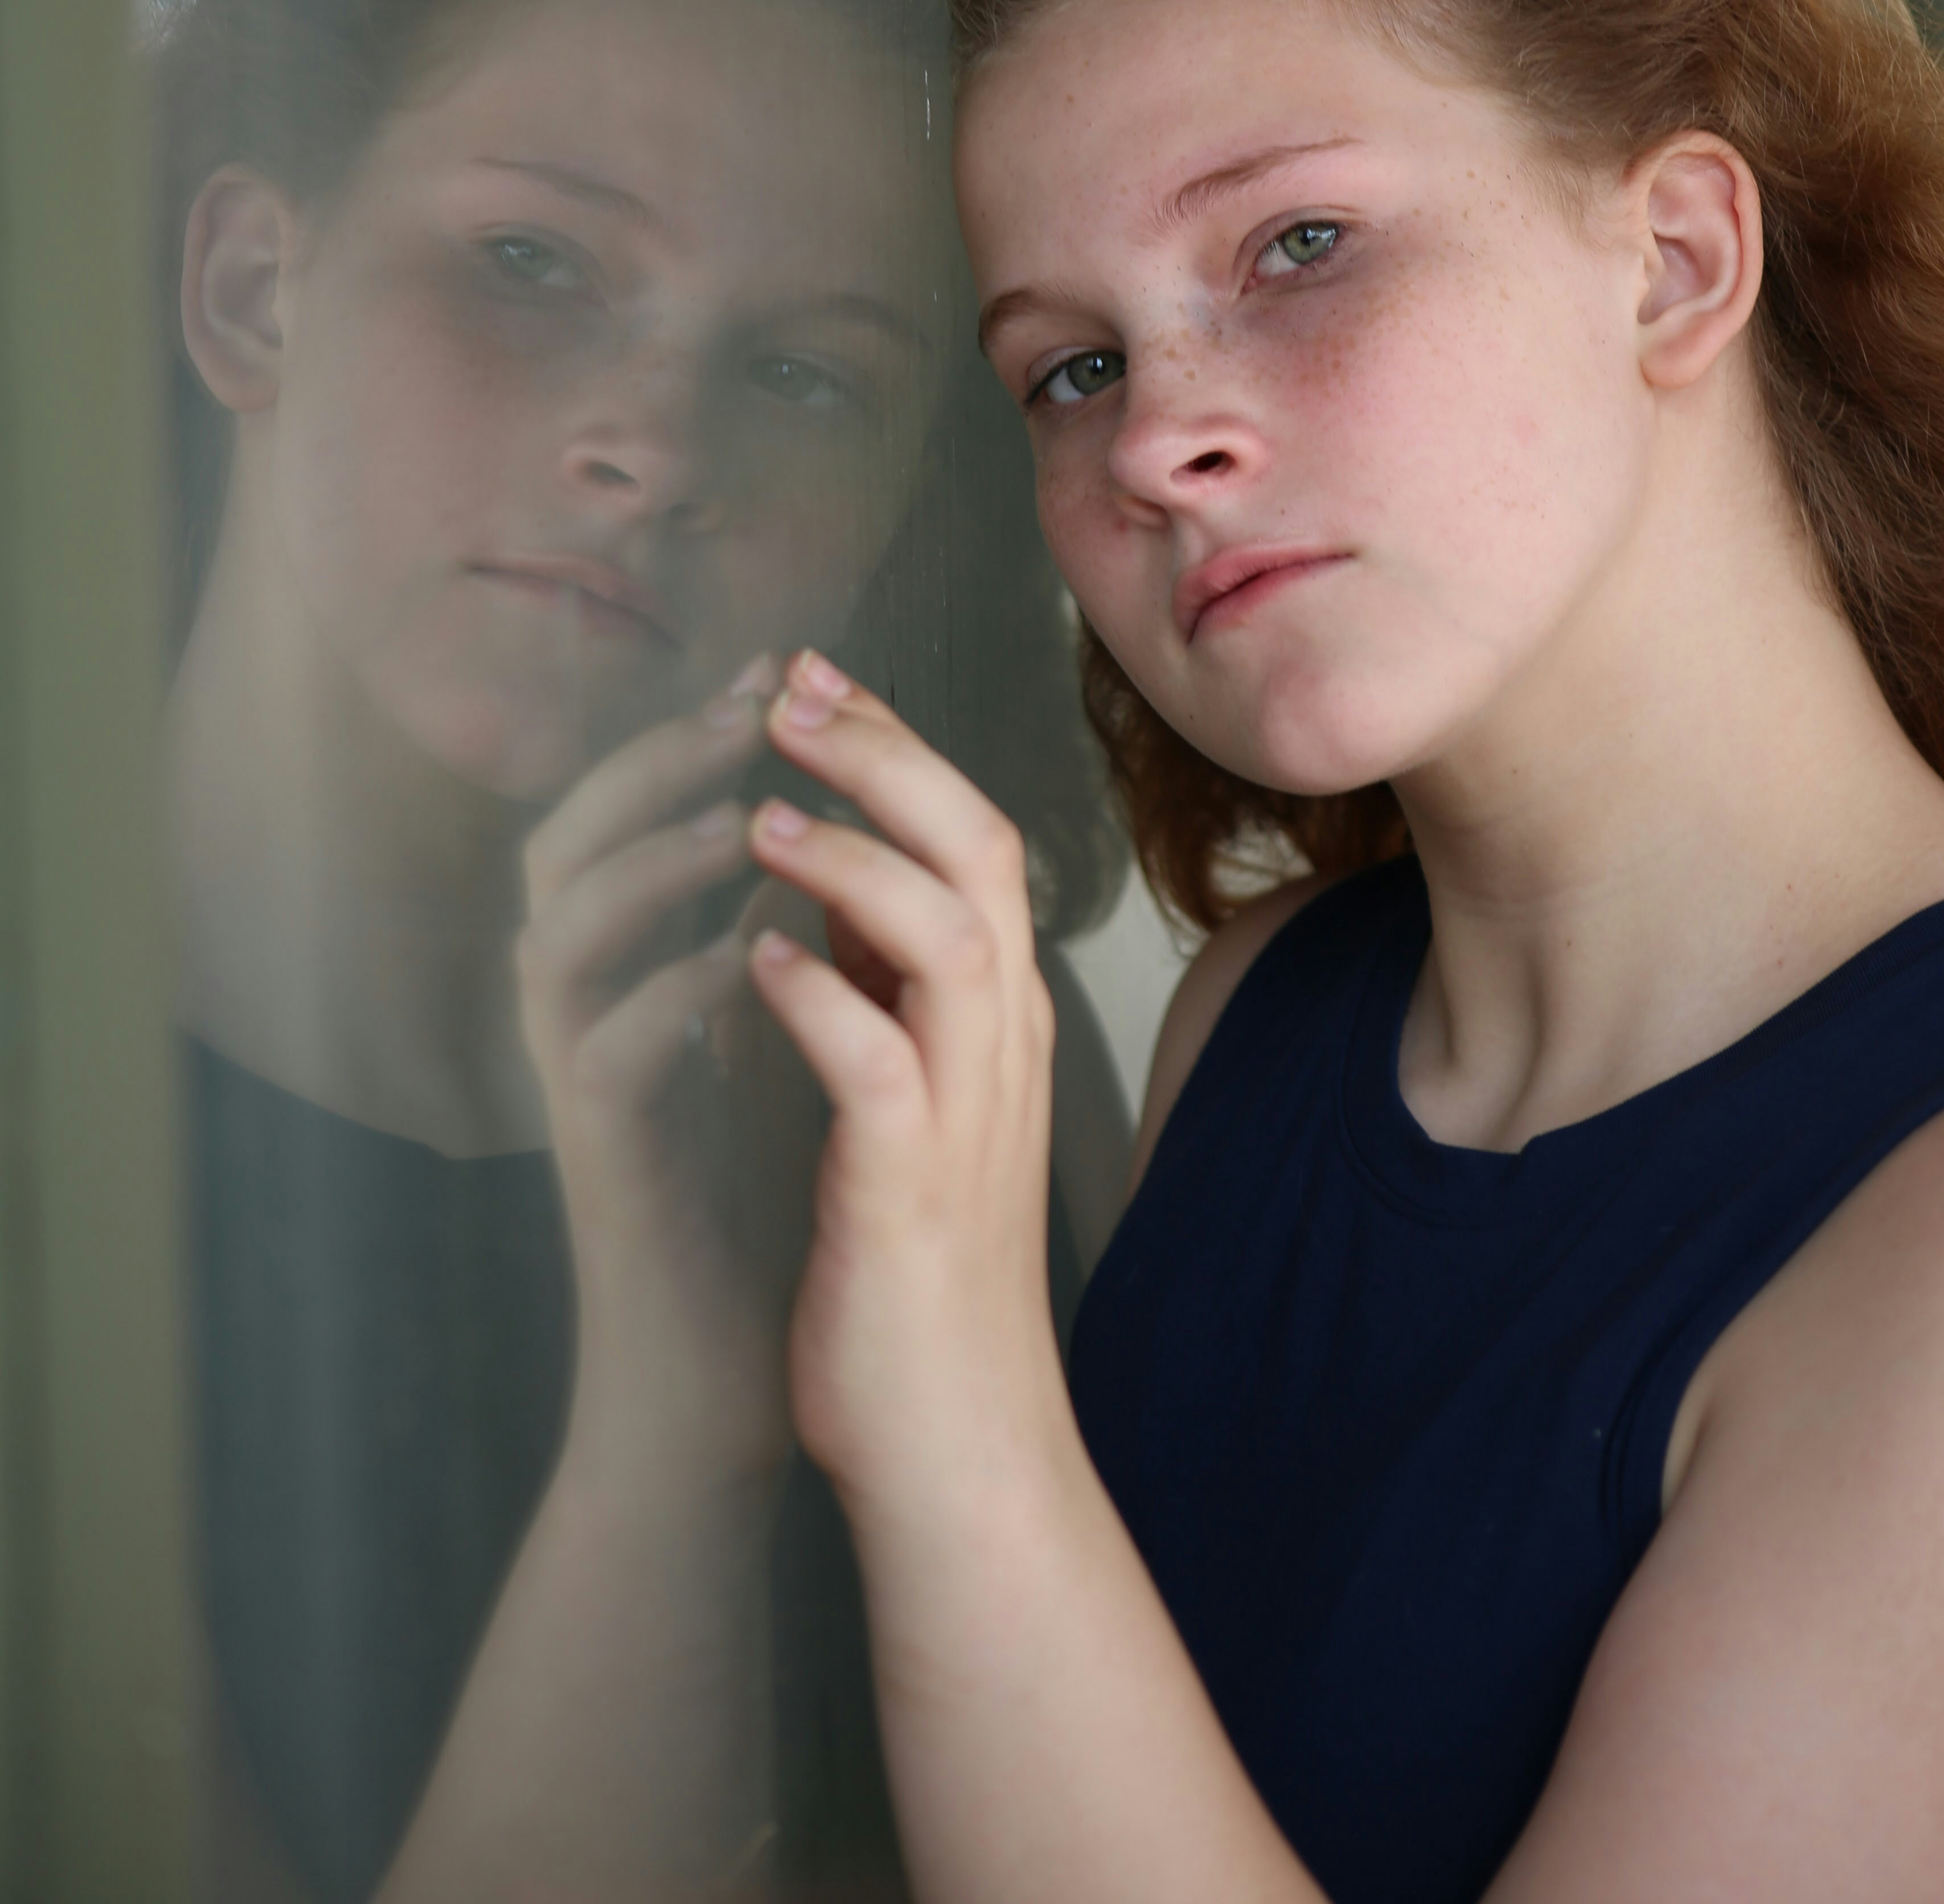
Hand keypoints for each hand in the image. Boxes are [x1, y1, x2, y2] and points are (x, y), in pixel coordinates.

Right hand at [515, 660, 823, 1495]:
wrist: (724, 1372)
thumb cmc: (759, 1200)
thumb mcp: (776, 1039)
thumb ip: (776, 939)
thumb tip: (825, 824)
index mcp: (624, 970)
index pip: (629, 813)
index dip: (692, 732)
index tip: (783, 665)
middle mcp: (580, 1010)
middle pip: (566, 843)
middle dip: (652, 762)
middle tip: (747, 704)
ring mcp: (578, 1083)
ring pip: (562, 936)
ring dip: (648, 866)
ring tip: (737, 819)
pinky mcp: (601, 1160)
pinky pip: (610, 1055)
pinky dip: (671, 995)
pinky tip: (742, 959)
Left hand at [739, 651, 1076, 1538]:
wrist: (955, 1451)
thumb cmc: (913, 1279)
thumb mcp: (906, 1104)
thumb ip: (885, 997)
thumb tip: (829, 889)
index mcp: (996, 1022)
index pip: (969, 836)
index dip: (893, 744)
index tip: (806, 678)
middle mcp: (1001, 1048)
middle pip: (975, 852)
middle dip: (883, 758)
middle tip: (787, 692)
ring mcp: (968, 1115)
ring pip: (945, 938)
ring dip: (851, 864)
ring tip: (762, 815)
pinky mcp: (914, 1188)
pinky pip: (880, 1063)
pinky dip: (822, 998)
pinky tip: (757, 959)